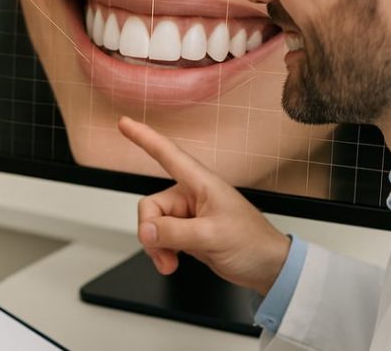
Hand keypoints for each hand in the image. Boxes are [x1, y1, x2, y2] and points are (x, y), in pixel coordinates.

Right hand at [119, 116, 291, 294]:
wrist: (266, 267)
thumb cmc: (253, 243)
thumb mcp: (212, 236)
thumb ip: (175, 233)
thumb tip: (146, 231)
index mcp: (201, 184)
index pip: (166, 154)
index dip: (143, 137)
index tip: (124, 123)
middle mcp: (191, 195)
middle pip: (150, 206)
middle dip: (151, 233)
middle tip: (164, 253)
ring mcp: (187, 215)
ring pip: (152, 225)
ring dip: (157, 247)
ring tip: (171, 263)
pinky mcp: (186, 232)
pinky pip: (159, 238)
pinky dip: (161, 252)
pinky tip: (172, 262)